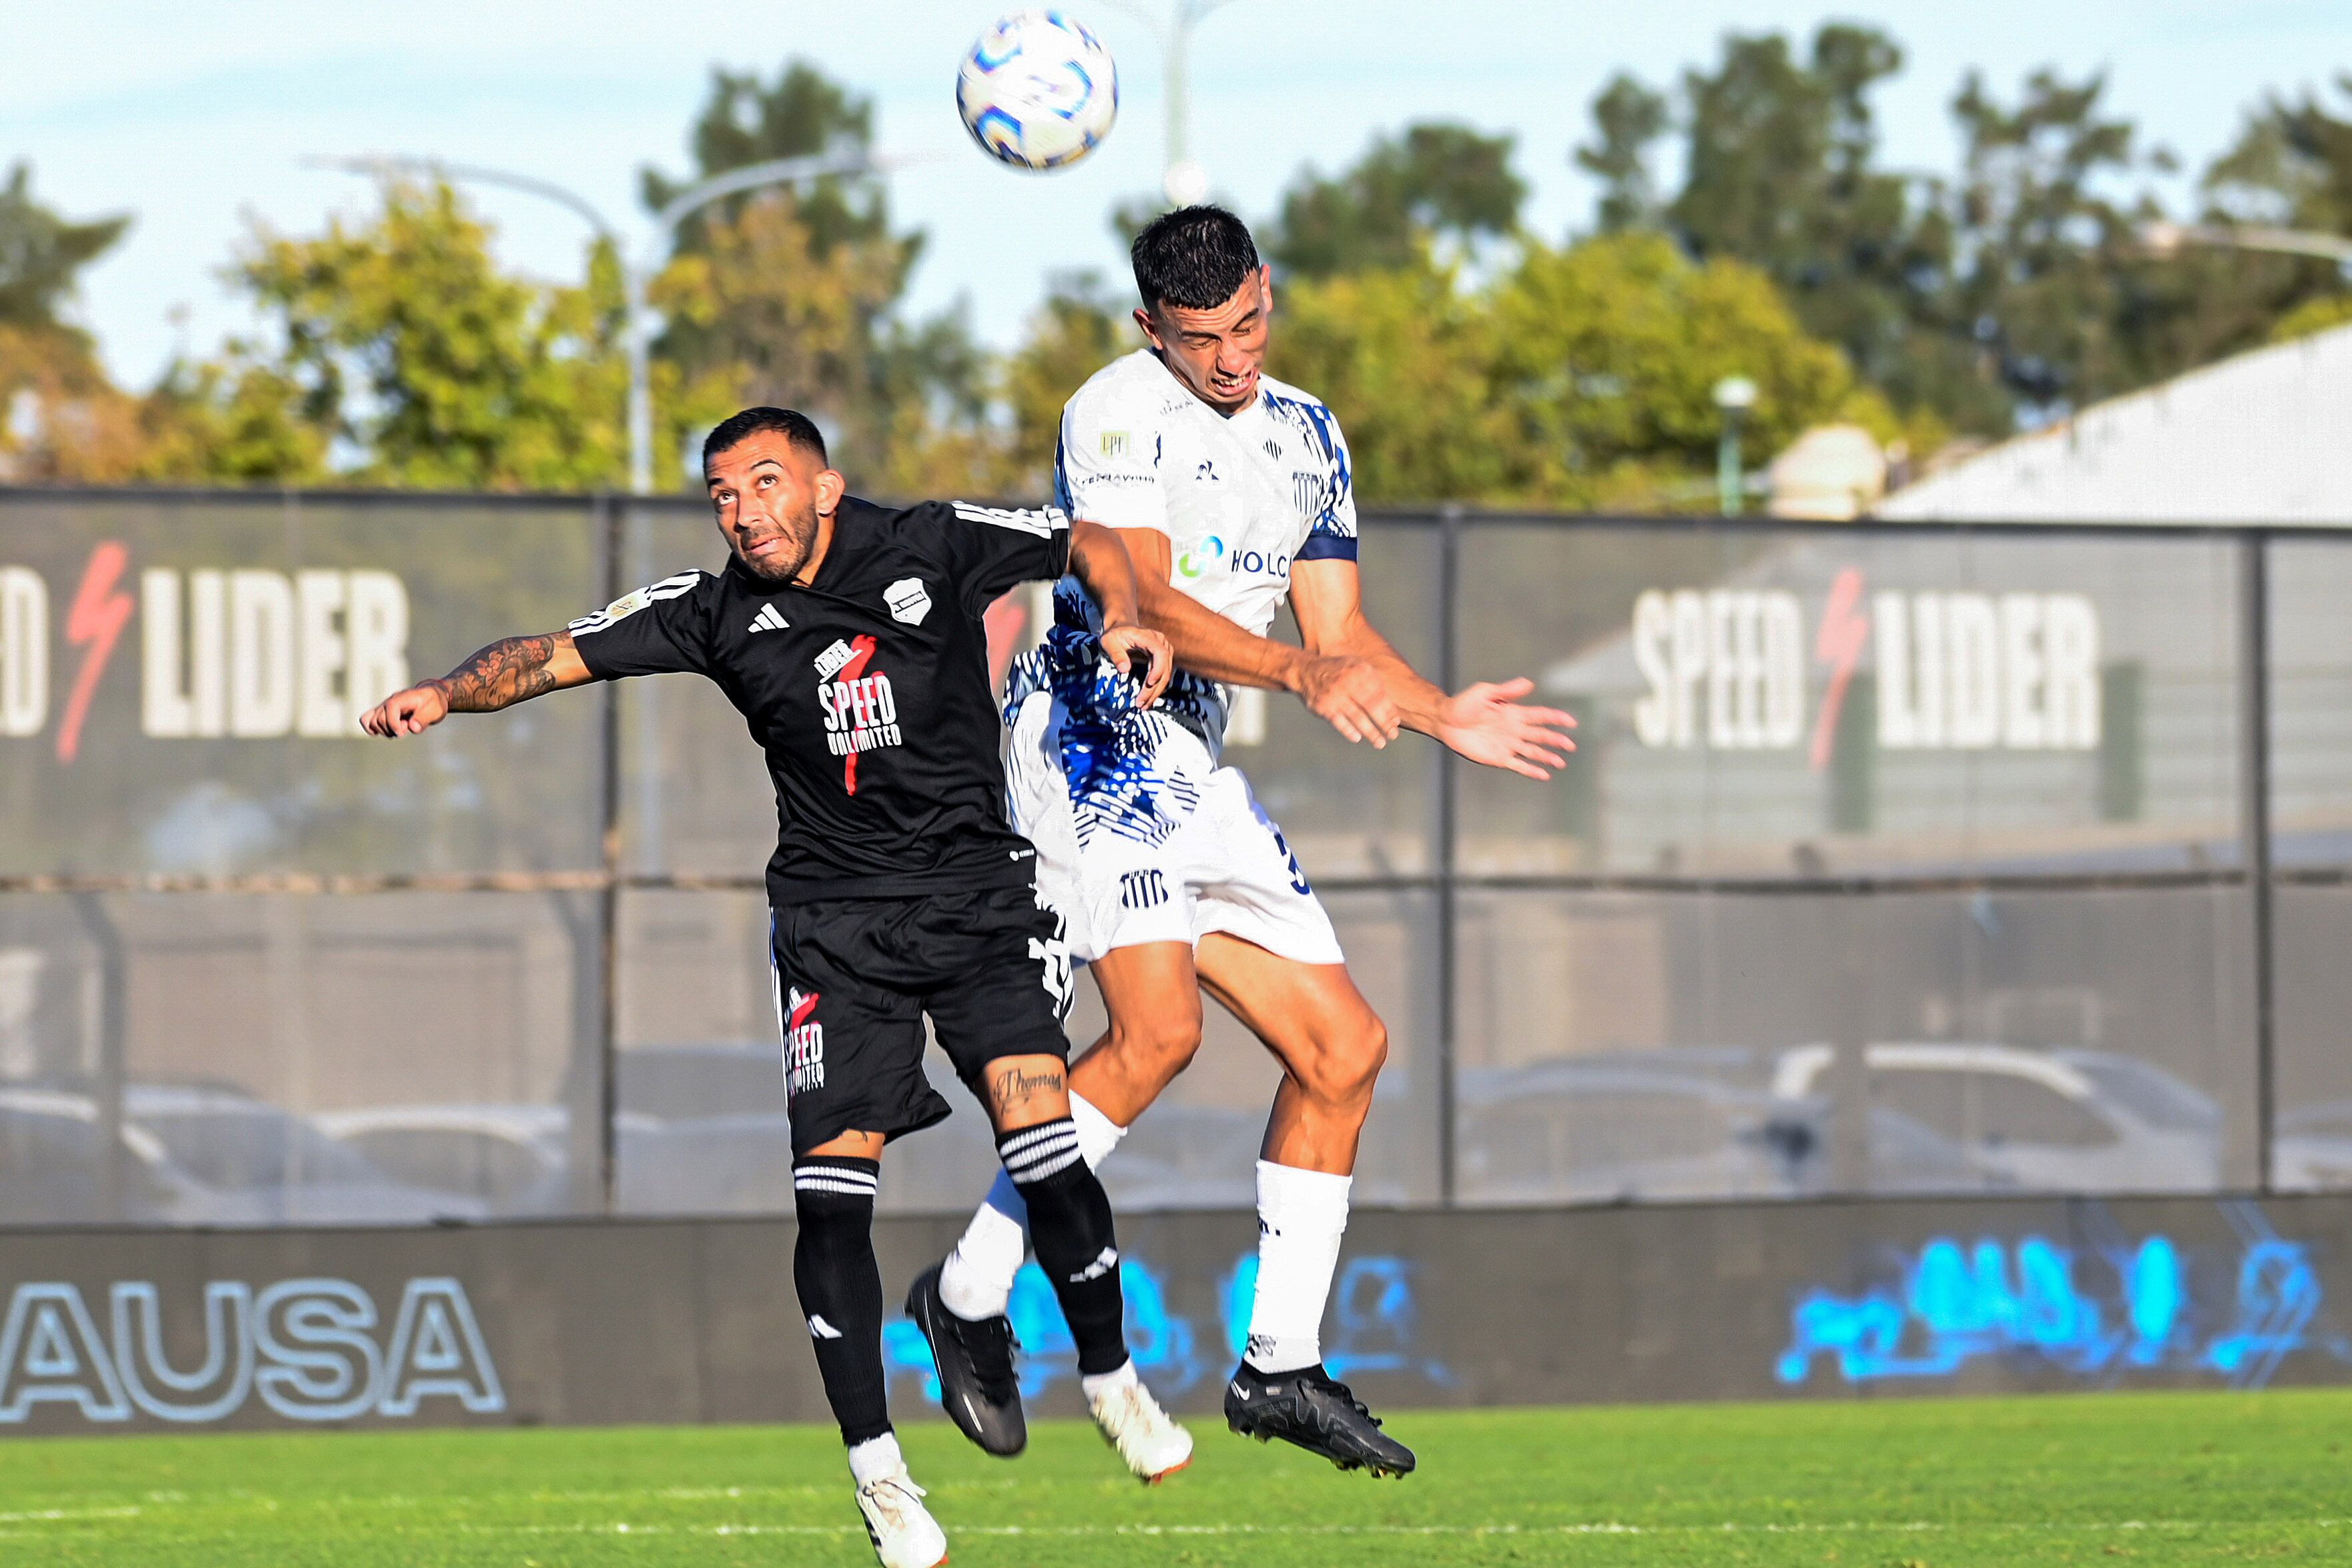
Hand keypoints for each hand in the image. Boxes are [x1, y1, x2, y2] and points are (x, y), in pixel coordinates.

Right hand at [360, 682, 451, 737]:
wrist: (432, 697)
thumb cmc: (434, 703)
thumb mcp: (435, 711)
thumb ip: (423, 719)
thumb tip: (412, 727)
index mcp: (401, 699)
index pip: (389, 710)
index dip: (394, 725)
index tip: (403, 733)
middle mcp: (389, 701)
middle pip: (378, 720)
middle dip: (391, 730)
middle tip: (406, 728)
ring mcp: (384, 707)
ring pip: (370, 722)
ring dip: (384, 731)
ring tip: (399, 730)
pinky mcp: (382, 712)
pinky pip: (366, 719)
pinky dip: (371, 729)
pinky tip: (385, 732)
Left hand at [1099, 622, 1173, 708]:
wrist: (1121, 628)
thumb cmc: (1114, 635)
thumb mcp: (1108, 642)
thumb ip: (1116, 654)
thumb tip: (1124, 670)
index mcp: (1148, 636)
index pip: (1160, 653)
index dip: (1158, 669)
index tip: (1149, 683)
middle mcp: (1160, 642)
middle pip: (1164, 667)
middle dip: (1154, 688)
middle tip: (1141, 703)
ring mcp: (1164, 650)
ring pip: (1166, 674)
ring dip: (1156, 691)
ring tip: (1144, 705)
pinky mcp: (1162, 659)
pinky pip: (1163, 675)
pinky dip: (1156, 688)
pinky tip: (1148, 699)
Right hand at [1297, 654, 1400, 746]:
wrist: (1305, 670)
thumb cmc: (1338, 672)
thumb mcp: (1357, 668)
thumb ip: (1375, 686)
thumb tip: (1393, 714)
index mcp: (1360, 670)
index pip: (1380, 694)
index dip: (1389, 710)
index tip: (1395, 723)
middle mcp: (1348, 681)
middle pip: (1371, 706)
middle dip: (1384, 723)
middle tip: (1392, 735)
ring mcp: (1335, 695)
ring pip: (1357, 717)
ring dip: (1370, 732)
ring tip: (1380, 743)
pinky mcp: (1323, 706)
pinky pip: (1339, 722)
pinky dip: (1349, 731)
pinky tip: (1357, 738)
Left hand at [1436, 677, 1575, 778]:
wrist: (1445, 721)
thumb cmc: (1463, 704)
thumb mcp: (1485, 692)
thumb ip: (1507, 690)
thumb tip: (1529, 683)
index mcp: (1514, 713)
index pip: (1540, 716)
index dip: (1556, 718)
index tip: (1571, 722)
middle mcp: (1514, 729)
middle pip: (1541, 735)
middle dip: (1556, 740)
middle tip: (1570, 746)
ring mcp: (1507, 745)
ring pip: (1533, 752)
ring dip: (1547, 757)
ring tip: (1560, 763)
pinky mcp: (1498, 758)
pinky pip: (1518, 765)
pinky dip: (1531, 770)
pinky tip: (1544, 774)